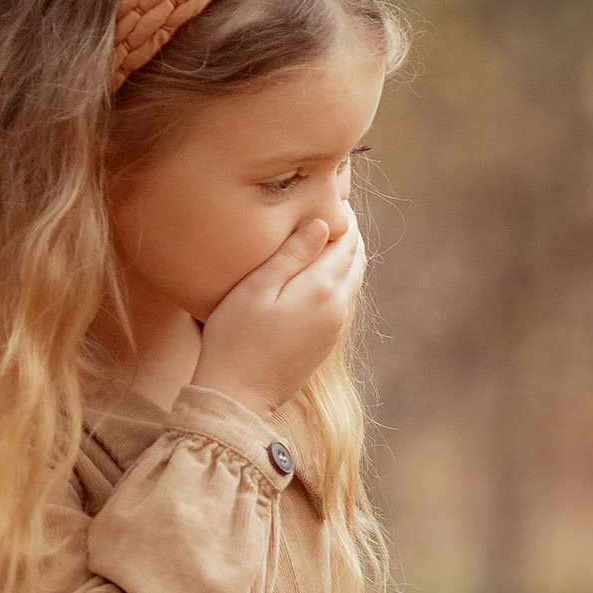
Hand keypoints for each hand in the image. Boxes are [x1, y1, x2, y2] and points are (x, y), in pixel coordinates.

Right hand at [193, 210, 367, 412]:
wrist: (238, 396)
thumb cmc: (236, 338)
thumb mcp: (257, 288)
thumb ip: (291, 254)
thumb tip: (322, 224)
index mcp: (323, 289)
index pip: (346, 242)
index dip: (342, 217)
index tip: (332, 197)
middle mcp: (339, 309)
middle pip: (357, 261)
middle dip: (349, 235)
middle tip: (334, 211)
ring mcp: (335, 329)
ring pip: (352, 282)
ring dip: (346, 257)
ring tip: (328, 237)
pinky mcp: (326, 343)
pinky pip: (343, 302)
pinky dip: (339, 280)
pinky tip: (319, 274)